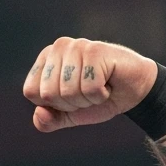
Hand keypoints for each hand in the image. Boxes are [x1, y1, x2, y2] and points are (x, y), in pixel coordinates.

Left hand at [23, 38, 156, 131]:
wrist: (133, 93)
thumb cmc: (99, 99)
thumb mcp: (69, 115)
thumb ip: (48, 120)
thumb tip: (39, 114)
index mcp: (46, 59)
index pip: (31, 92)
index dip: (53, 104)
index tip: (71, 96)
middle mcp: (59, 47)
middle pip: (48, 94)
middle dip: (71, 103)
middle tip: (88, 92)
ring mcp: (77, 46)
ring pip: (68, 92)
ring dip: (87, 99)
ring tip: (99, 87)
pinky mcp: (95, 50)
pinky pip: (89, 88)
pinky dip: (100, 95)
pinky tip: (109, 83)